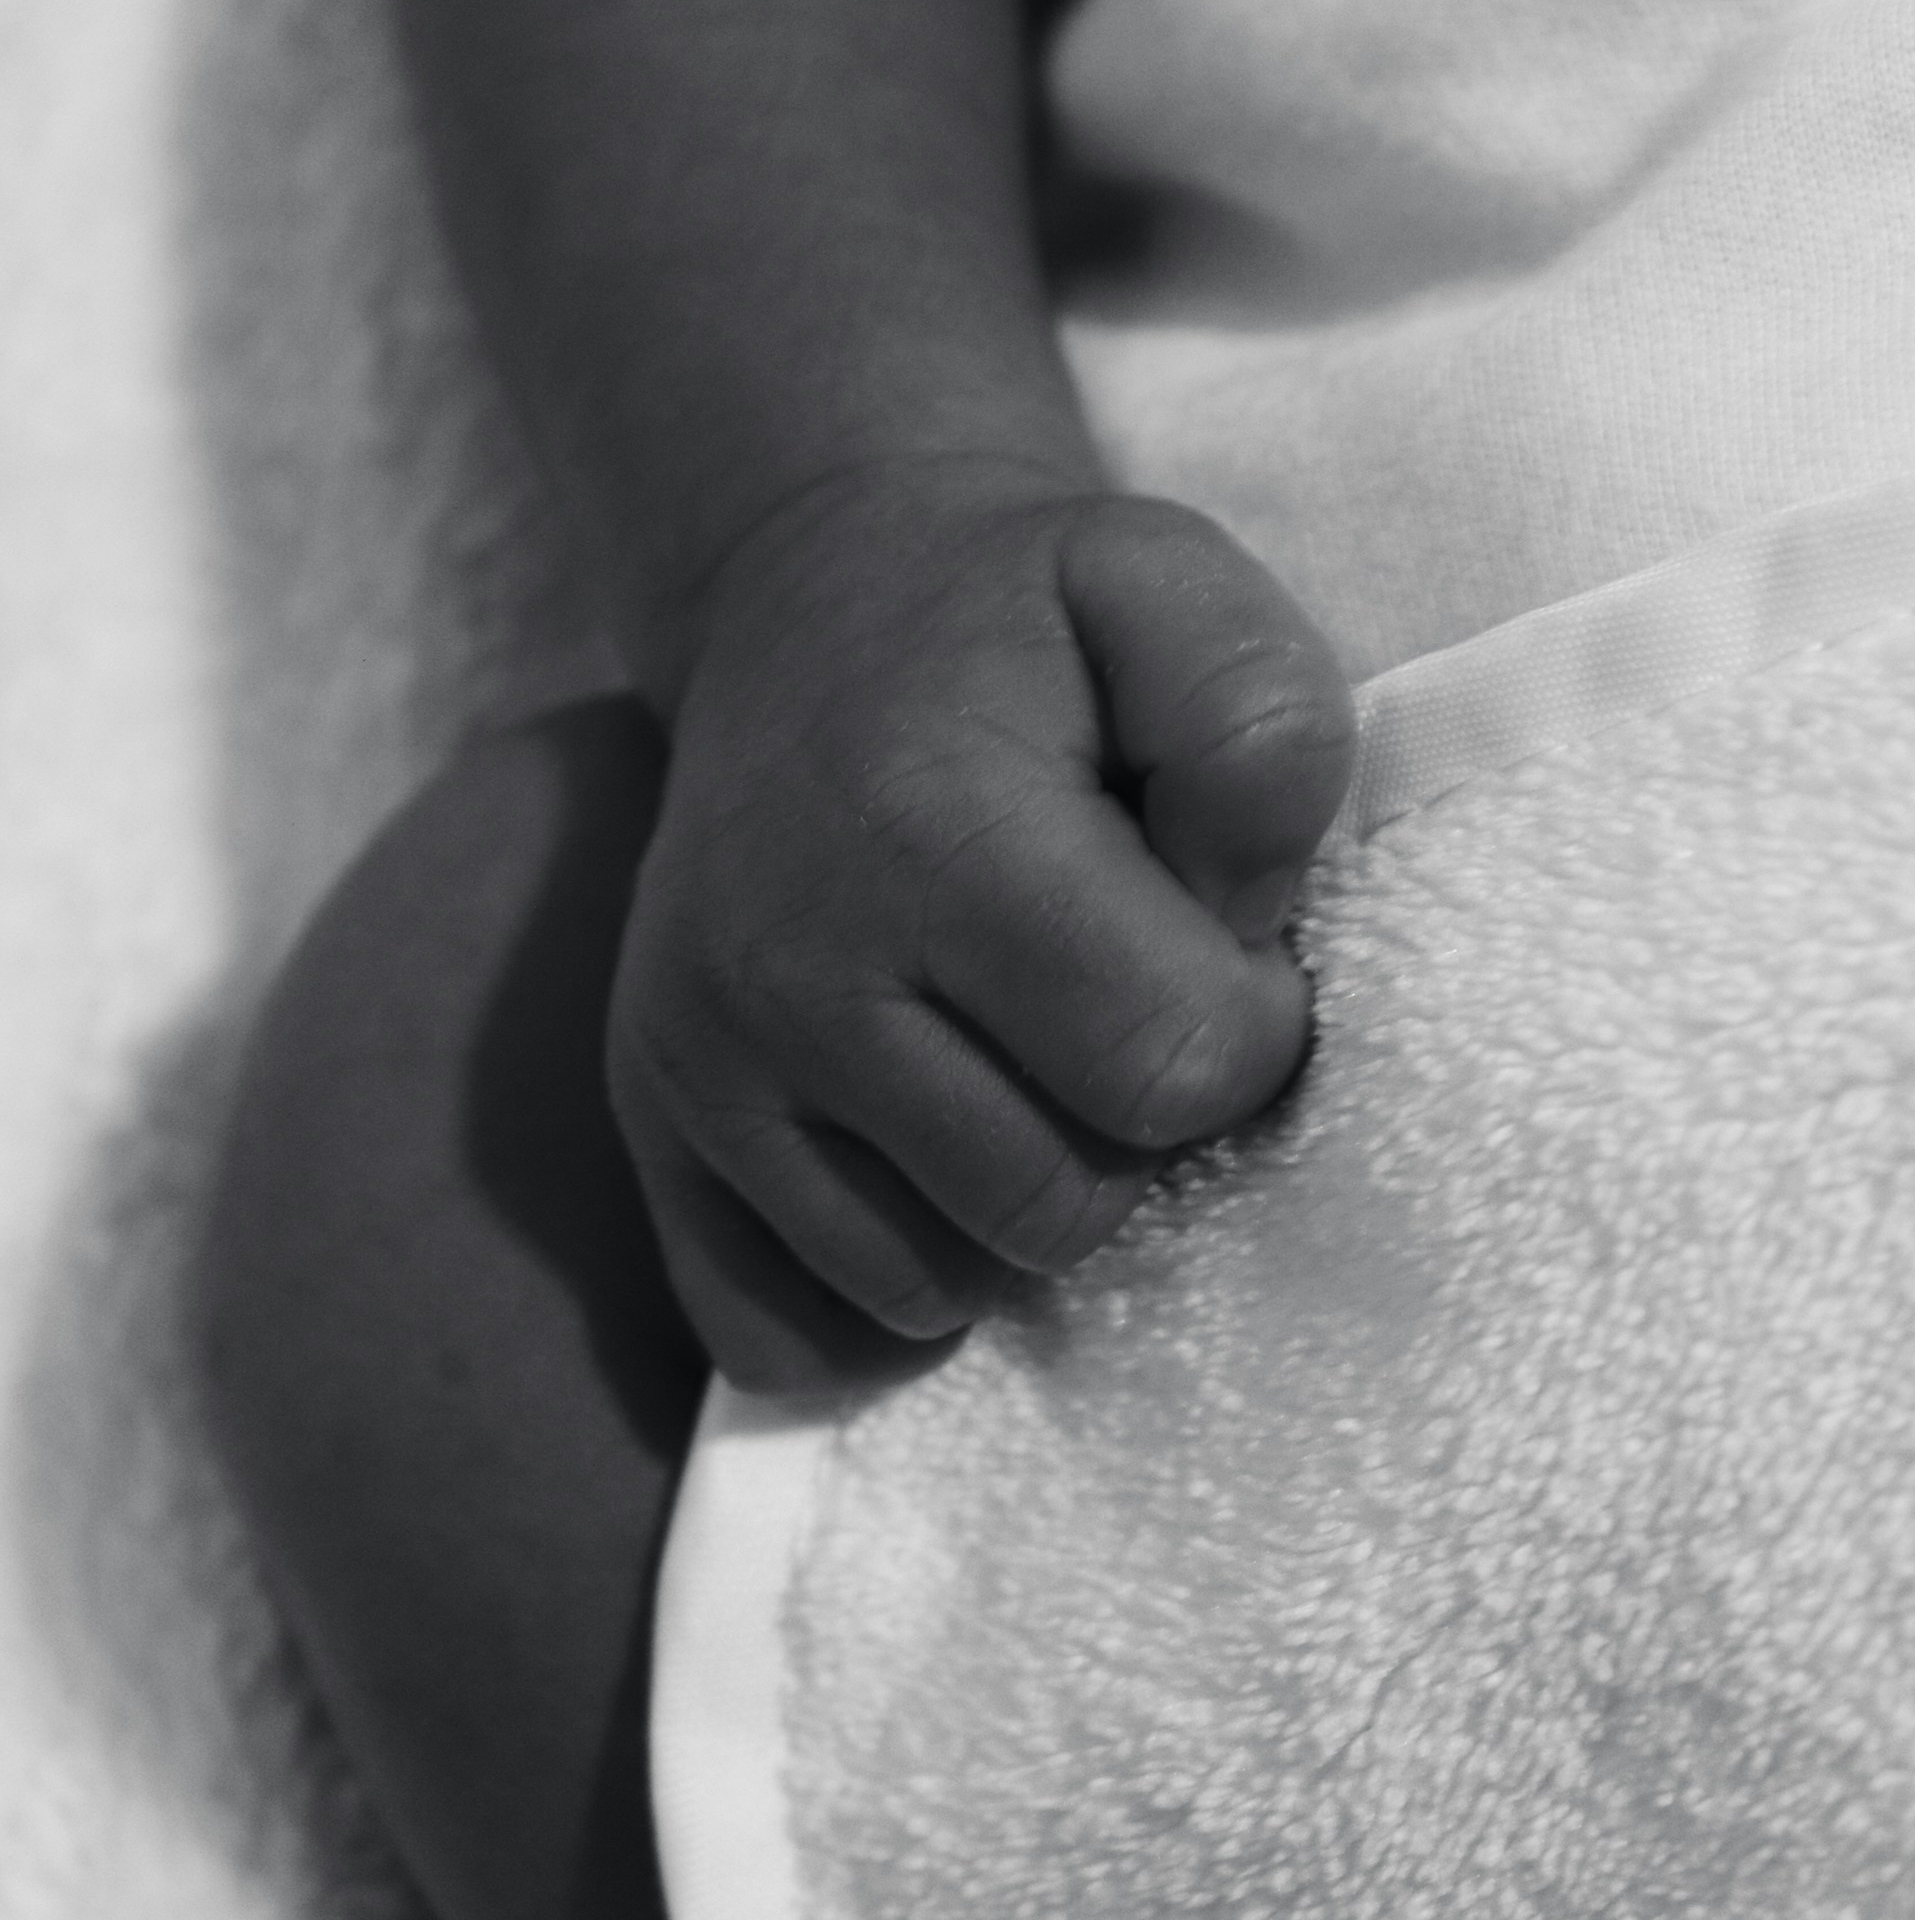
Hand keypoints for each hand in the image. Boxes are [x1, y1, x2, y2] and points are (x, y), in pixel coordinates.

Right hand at [608, 472, 1354, 1388]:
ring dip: (1018, 1199)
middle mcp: (788, 970)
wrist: (805, 599)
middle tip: (1105, 990)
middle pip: (1059, 1205)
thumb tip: (1240, 924)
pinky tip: (922, 1149)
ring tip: (1011, 1048)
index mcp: (929, 831)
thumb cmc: (1017, 620)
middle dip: (1131, 1119)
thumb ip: (1258, 726)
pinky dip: (884, 1278)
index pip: (1174, 1063)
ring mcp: (701, 1066)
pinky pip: (789, 1336)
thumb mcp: (1169, 584)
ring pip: (938, 1289)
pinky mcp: (651, 1131)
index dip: (1248, 1018)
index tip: (1209, 935)